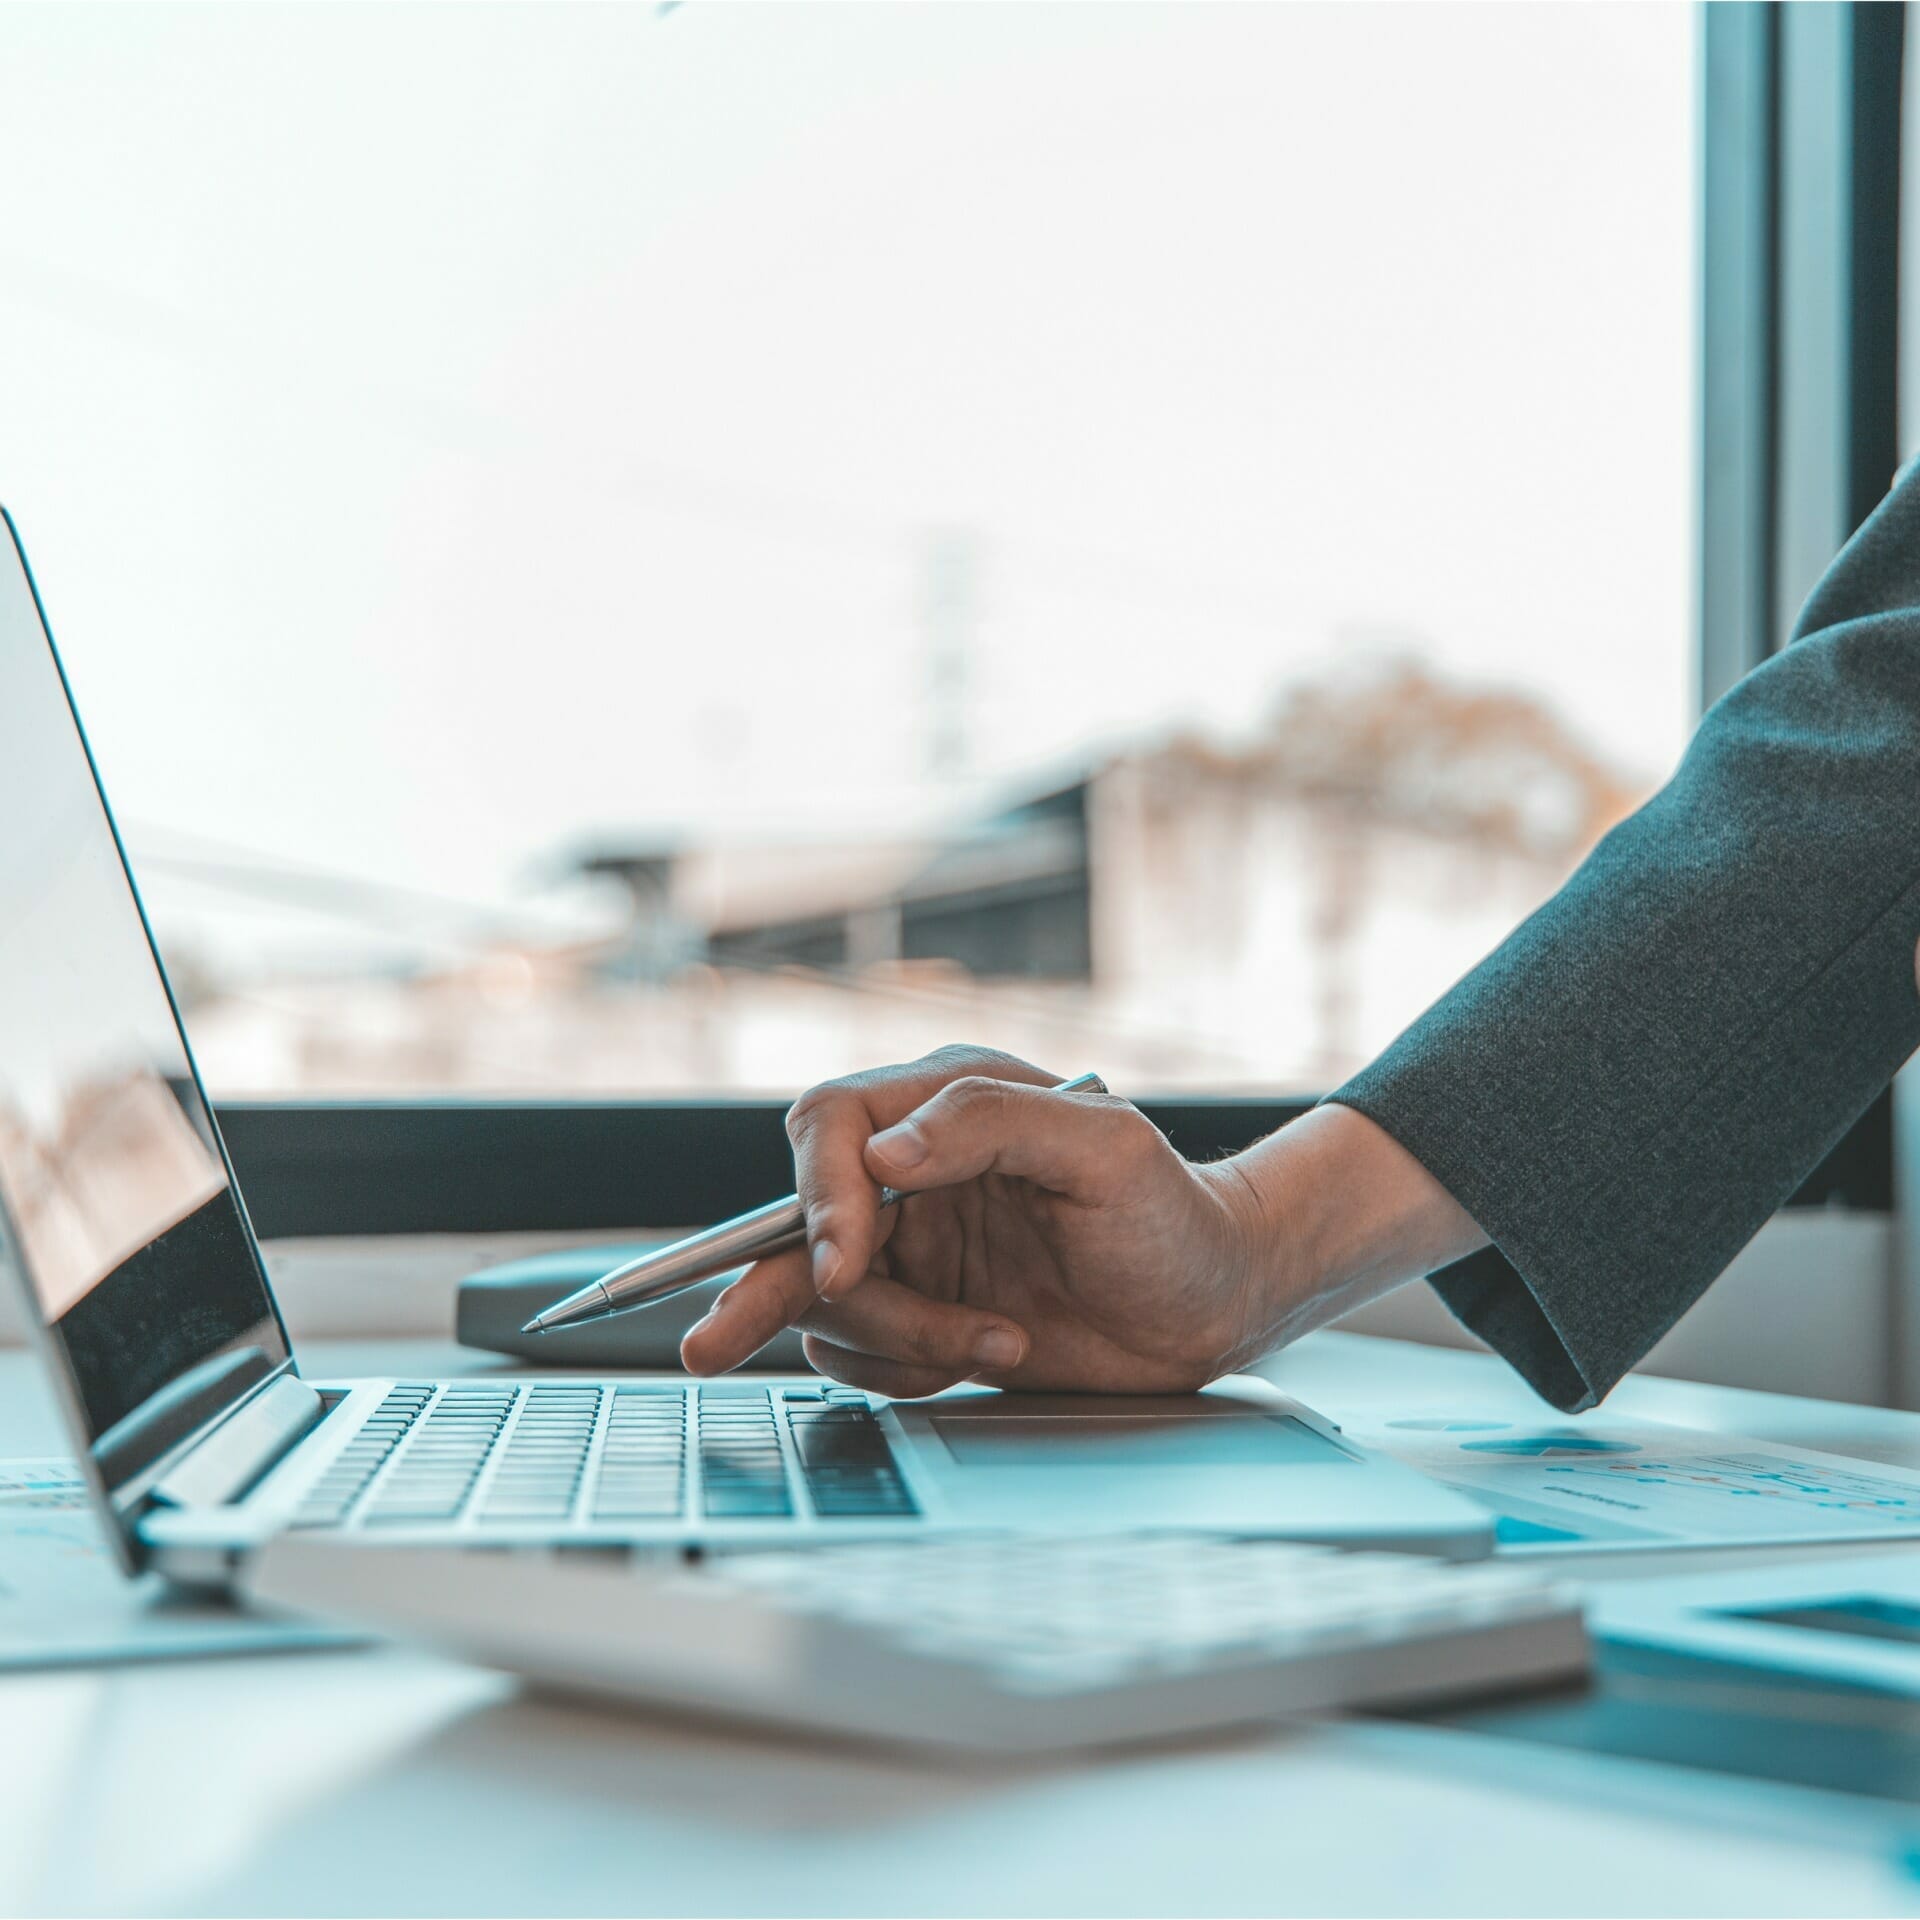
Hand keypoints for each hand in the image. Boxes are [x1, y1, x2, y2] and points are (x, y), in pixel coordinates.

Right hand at [679, 1047, 1272, 1396]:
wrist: (1213, 1308)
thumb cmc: (1173, 1215)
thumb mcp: (1104, 1148)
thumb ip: (990, 1125)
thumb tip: (881, 1156)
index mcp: (949, 1106)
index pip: (832, 1124)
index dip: (816, 1193)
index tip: (838, 1264)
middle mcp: (916, 1173)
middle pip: (800, 1222)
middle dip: (774, 1285)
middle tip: (714, 1340)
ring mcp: (914, 1248)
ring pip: (825, 1302)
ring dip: (898, 1340)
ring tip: (999, 1343)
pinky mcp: (920, 1315)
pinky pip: (858, 1354)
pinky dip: (904, 1371)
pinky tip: (984, 1355)